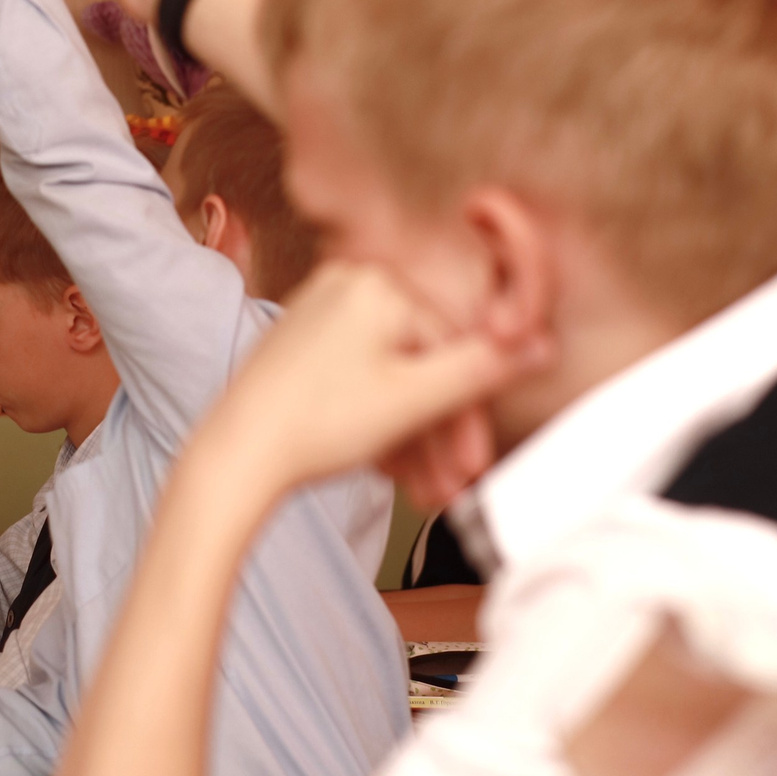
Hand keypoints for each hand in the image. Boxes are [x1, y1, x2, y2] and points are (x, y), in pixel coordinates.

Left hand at [186, 263, 551, 504]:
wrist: (234, 456)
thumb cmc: (314, 424)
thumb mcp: (414, 400)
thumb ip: (483, 370)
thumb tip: (543, 344)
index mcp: (381, 283)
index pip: (452, 350)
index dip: (470, 416)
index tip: (476, 464)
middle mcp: (348, 284)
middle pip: (421, 366)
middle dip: (439, 435)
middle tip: (450, 487)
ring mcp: (320, 313)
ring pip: (390, 380)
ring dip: (413, 439)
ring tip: (420, 492)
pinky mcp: (300, 344)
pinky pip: (358, 380)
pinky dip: (378, 424)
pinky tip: (387, 469)